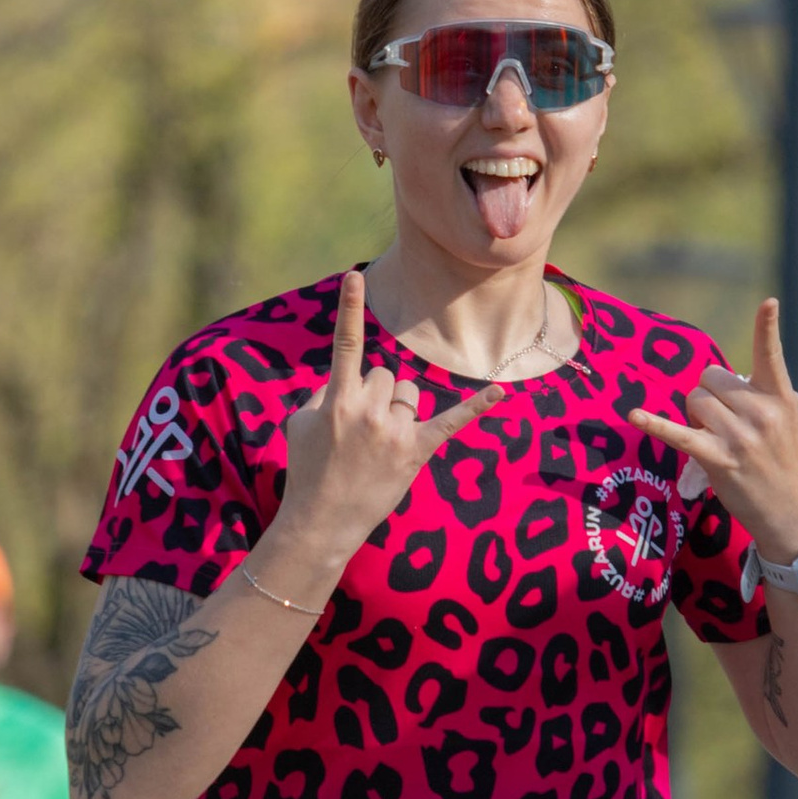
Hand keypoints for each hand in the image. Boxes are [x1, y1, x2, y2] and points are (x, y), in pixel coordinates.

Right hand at [272, 268, 499, 577]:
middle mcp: (368, 411)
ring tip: (380, 442)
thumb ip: (321, 393)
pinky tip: (499, 392)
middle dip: (377, 393)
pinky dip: (475, 406)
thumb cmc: (307, 471)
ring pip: (409, 393)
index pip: (345, 346)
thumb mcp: (299, 425)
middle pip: (386, 374)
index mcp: (337, 400)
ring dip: (398, 408)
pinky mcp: (415, 452)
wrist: (320, 522)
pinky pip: (450, 422)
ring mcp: (394, 432)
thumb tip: (342, 380)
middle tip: (361, 430)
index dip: (349, 308)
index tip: (354, 276)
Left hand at [641, 299, 797, 561]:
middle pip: (711, 377)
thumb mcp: (791, 417)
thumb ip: (767, 389)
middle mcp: (762, 412)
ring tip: (718, 437)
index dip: (767, 327)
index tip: (768, 303)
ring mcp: (740, 436)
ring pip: (695, 399)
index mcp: (781, 397)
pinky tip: (634, 415)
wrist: (790, 511)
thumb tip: (733, 378)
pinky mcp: (718, 457)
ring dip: (698, 414)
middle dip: (711, 394)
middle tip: (727, 422)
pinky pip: (678, 433)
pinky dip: (654, 423)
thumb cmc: (787, 459)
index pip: (771, 355)